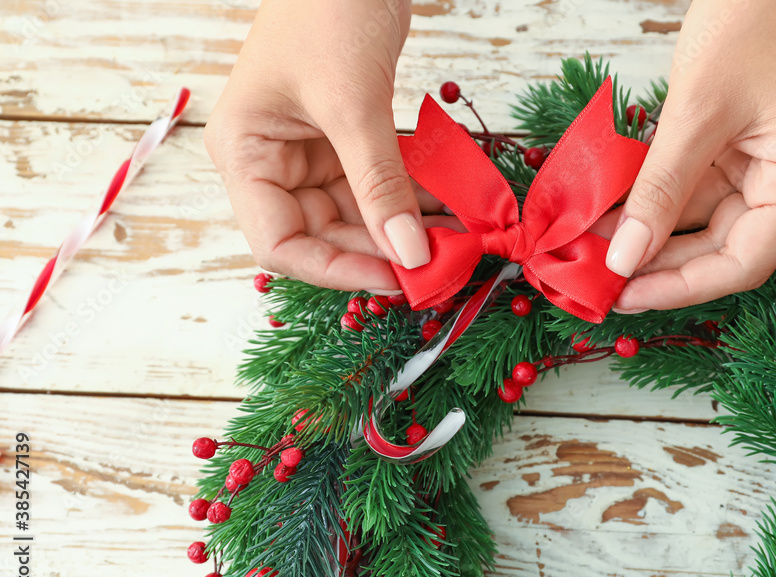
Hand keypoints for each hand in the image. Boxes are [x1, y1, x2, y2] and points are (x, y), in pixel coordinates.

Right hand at [204, 0, 432, 292]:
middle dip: (381, 250)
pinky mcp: (346, 138)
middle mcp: (271, 161)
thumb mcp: (354, 105)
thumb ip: (380, 185)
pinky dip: (411, 198)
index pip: (280, 244)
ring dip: (403, 228)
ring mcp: (310, 151)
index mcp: (245, 154)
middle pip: (323, 234)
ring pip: (357, 215)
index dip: (336, 269)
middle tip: (441, 264)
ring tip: (457, 239)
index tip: (396, 277)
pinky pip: (378, 185)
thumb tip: (411, 255)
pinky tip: (450, 209)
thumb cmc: (328, 10)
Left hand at [605, 0, 775, 311]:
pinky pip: (701, 191)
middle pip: (724, 250)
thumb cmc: (751, 19)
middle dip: (657, 264)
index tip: (621, 298)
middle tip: (597, 278)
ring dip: (651, 234)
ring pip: (707, 223)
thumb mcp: (695, 112)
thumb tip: (623, 259)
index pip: (741, 264)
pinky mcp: (751, 150)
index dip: (677, 287)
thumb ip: (660, 192)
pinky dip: (659, 202)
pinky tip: (615, 213)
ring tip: (593, 246)